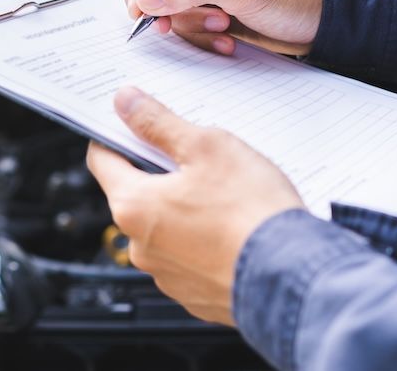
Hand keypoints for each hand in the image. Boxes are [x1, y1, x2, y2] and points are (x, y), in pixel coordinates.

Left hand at [86, 87, 304, 324]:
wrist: (294, 277)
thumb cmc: (252, 213)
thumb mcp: (207, 147)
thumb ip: (160, 123)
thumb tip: (127, 103)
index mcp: (133, 206)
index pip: (102, 161)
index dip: (115, 137)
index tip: (130, 125)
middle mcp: (141, 246)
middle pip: (136, 194)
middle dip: (160, 173)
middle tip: (196, 158)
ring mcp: (167, 275)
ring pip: (164, 227)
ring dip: (183, 209)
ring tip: (224, 196)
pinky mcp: (194, 294)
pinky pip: (189, 257)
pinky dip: (203, 240)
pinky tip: (232, 227)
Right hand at [121, 0, 322, 55]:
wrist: (320, 20)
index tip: (141, 9)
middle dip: (164, 4)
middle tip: (171, 25)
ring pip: (162, 2)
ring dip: (188, 23)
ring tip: (222, 26)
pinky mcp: (204, 3)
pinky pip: (179, 20)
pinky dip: (196, 34)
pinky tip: (223, 37)